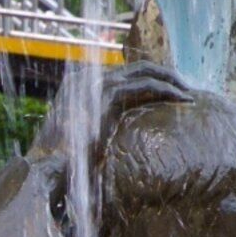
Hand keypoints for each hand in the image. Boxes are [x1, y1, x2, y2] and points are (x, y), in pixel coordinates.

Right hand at [26, 60, 203, 188]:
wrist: (46, 169)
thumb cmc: (61, 165)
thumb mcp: (81, 143)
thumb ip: (96, 131)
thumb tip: (106, 142)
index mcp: (78, 86)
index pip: (123, 74)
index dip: (150, 80)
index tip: (170, 93)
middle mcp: (86, 78)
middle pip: (136, 67)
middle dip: (165, 76)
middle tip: (185, 90)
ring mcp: (94, 83)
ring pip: (144, 71)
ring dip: (171, 81)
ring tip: (189, 95)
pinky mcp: (105, 95)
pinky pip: (145, 85)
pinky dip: (167, 90)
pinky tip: (183, 101)